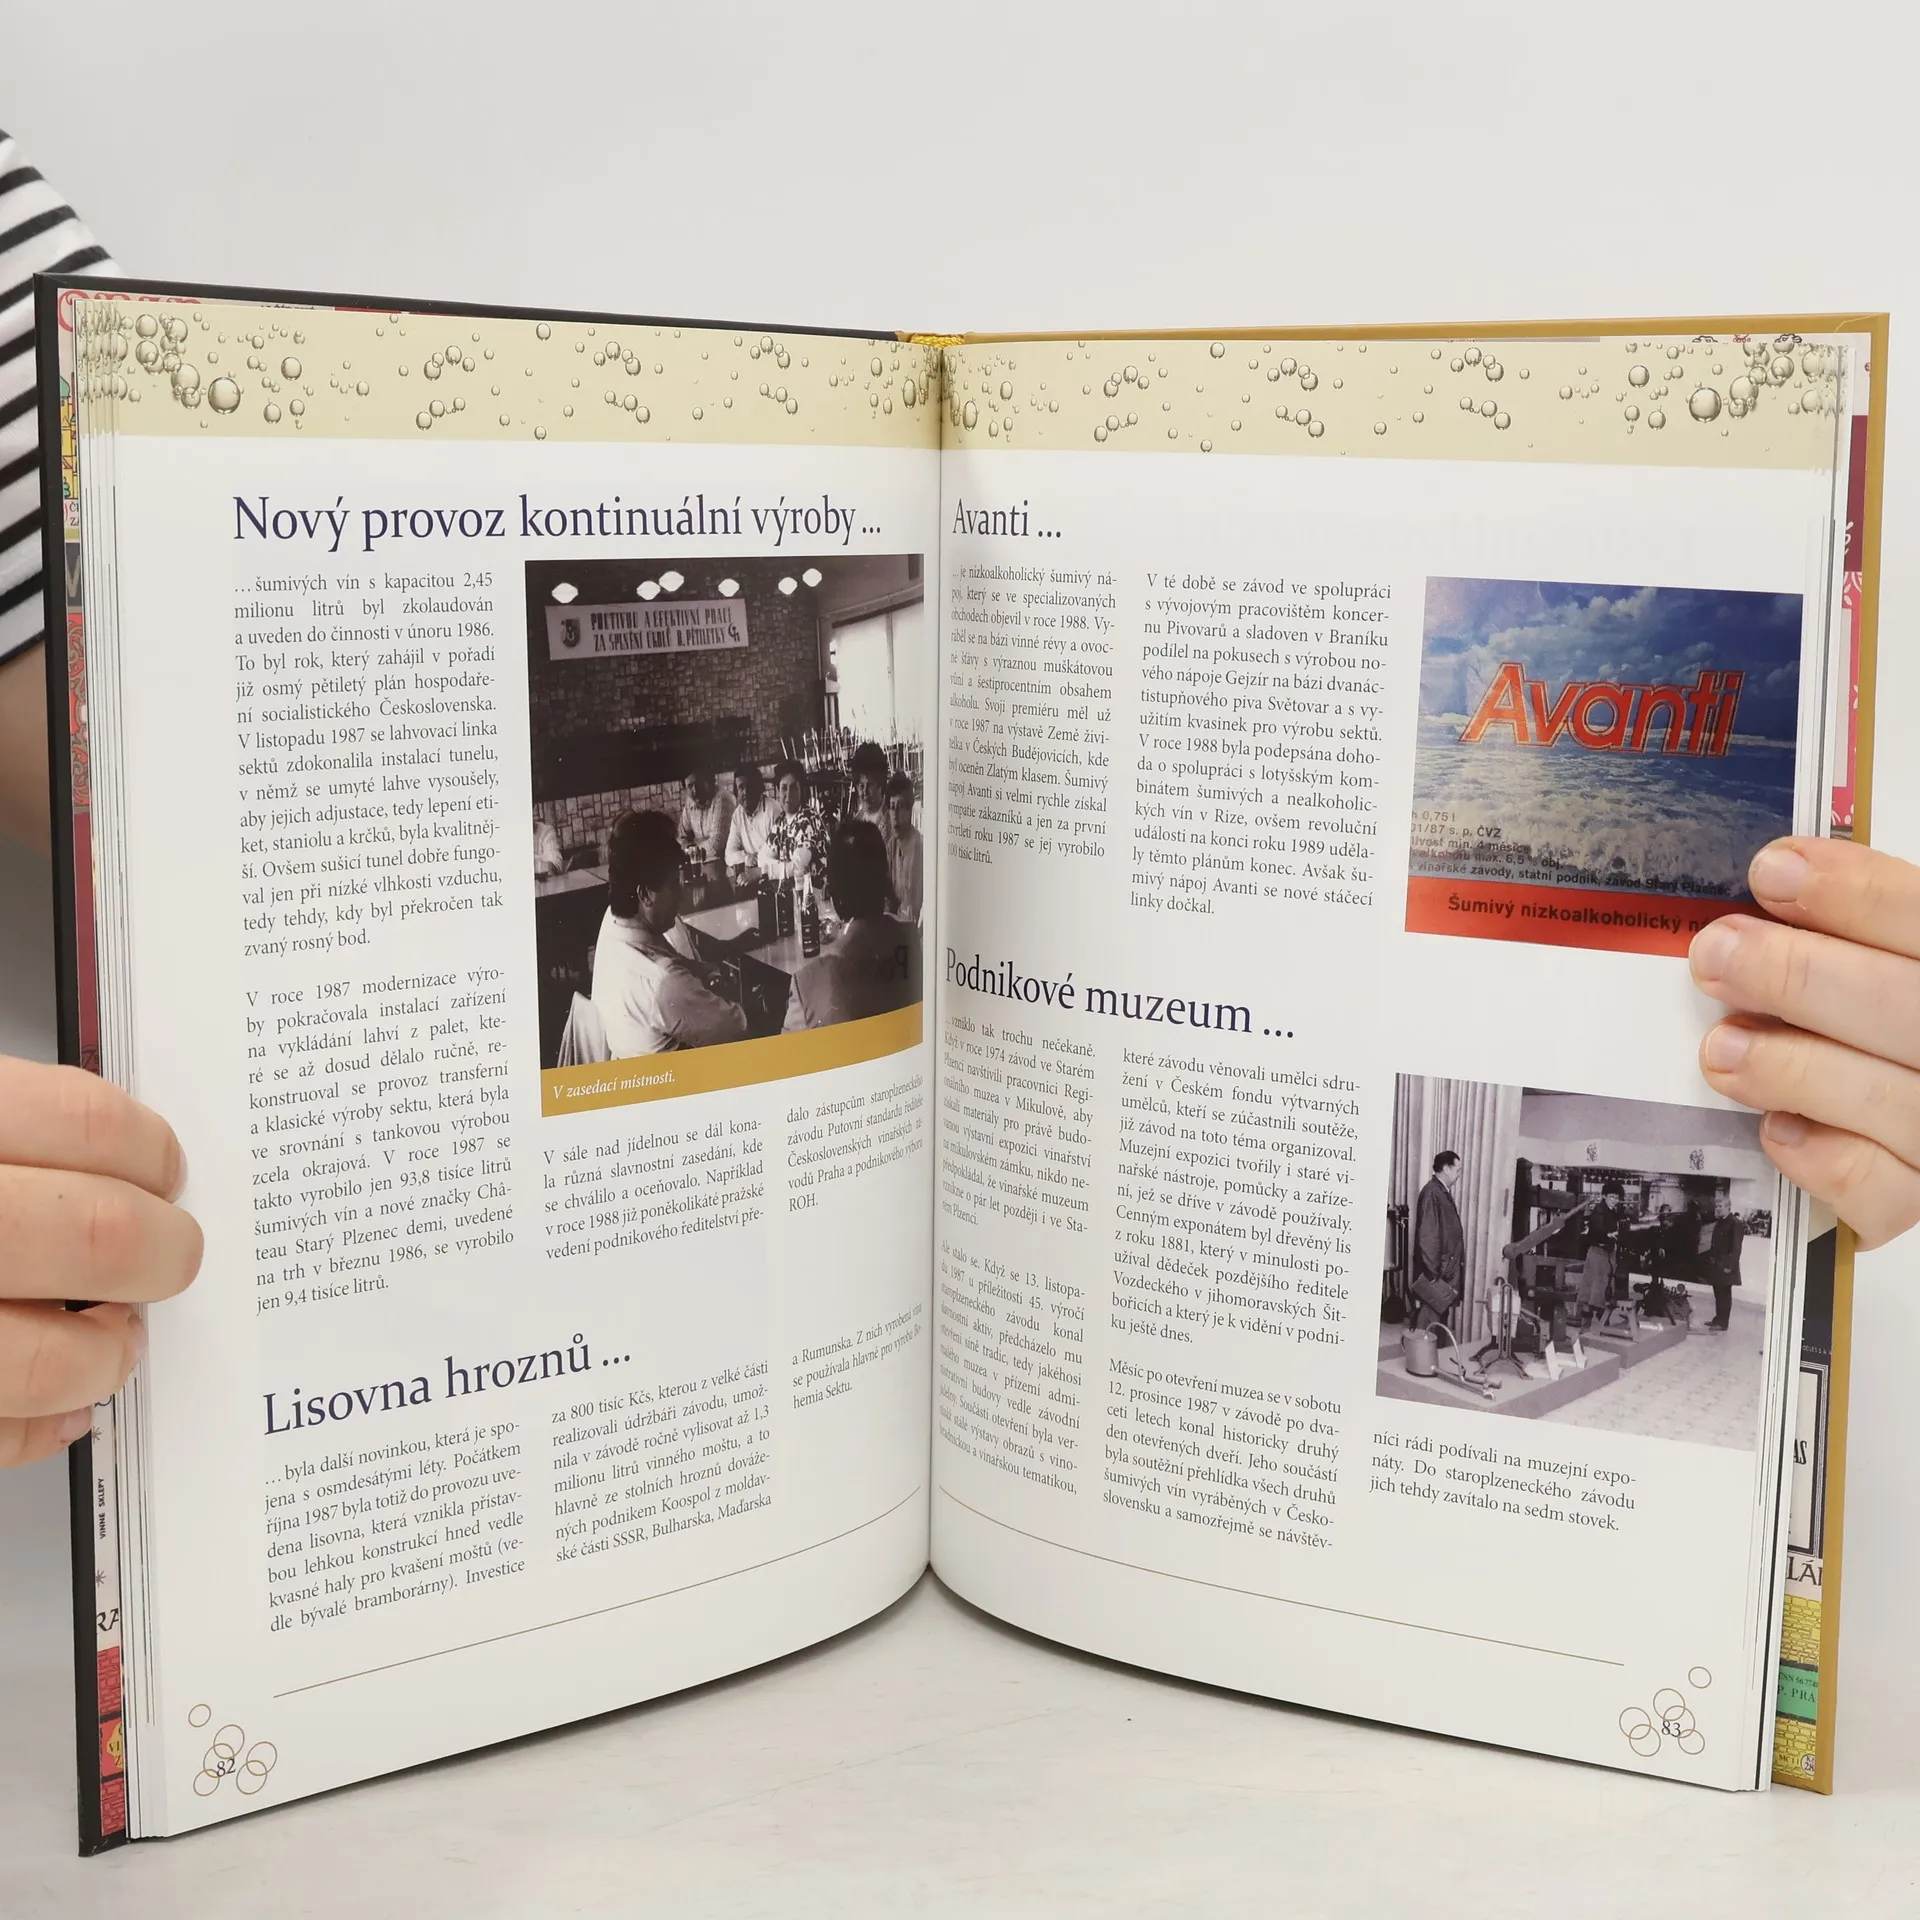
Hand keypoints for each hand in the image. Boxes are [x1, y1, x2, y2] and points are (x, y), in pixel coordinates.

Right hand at [0, 1059, 201, 1466]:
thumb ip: (18, 1132)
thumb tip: (120, 1151)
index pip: (87, 1124)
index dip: (149, 1152)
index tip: (165, 1169)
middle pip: (102, 1235)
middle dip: (161, 1253)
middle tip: (169, 1254)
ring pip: (54, 1357)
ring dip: (106, 1354)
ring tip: (114, 1336)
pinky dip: (41, 1426)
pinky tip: (59, 1402)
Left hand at [1691, 837, 1919, 1248]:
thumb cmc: (1882, 1024)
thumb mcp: (1882, 964)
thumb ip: (1854, 935)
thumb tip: (1771, 882)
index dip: (1857, 894)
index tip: (1772, 872)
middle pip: (1907, 1008)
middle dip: (1800, 975)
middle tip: (1714, 954)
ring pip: (1891, 1102)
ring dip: (1792, 1068)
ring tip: (1720, 1048)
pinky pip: (1883, 1192)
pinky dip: (1824, 1159)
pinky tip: (1776, 1129)